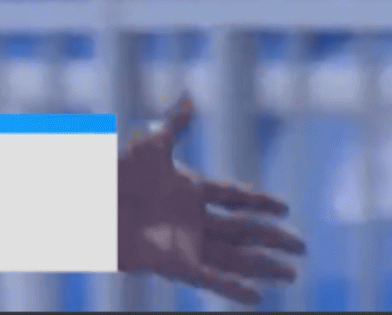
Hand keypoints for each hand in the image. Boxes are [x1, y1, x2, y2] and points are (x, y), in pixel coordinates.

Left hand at [117, 94, 306, 304]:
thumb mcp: (149, 147)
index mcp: (189, 188)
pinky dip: (233, 287)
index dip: (259, 202)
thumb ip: (175, 124)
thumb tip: (190, 96)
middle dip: (272, 238)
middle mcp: (192, 218)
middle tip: (302, 247)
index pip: (233, 197)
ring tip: (291, 274)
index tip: (285, 207)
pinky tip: (258, 296)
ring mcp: (185, 241)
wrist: (88, 202)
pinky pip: (210, 277)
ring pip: (233, 256)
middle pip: (241, 229)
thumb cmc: (114, 172)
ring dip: (262, 265)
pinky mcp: (174, 263)